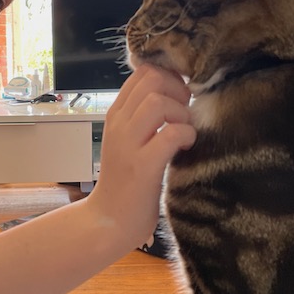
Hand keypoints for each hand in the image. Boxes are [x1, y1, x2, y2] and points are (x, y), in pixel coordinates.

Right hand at [87, 64, 196, 247]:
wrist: (107, 221)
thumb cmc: (125, 181)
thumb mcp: (128, 140)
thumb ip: (143, 116)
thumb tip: (175, 92)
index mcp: (116, 114)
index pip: (142, 72)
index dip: (169, 77)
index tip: (179, 98)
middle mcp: (119, 124)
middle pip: (152, 80)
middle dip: (178, 90)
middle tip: (184, 114)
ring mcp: (128, 144)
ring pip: (158, 102)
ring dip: (181, 113)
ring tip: (183, 131)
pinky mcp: (143, 167)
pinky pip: (170, 134)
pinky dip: (185, 135)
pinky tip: (185, 147)